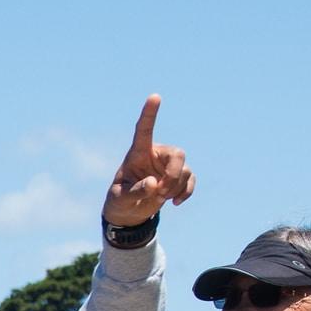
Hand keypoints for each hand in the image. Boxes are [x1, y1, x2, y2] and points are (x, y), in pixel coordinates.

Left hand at [102, 94, 196, 230]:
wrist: (128, 213)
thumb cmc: (120, 200)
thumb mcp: (120, 198)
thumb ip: (134, 191)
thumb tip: (153, 184)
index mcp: (138, 153)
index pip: (144, 130)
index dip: (150, 113)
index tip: (155, 96)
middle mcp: (156, 154)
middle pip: (177, 154)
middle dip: (174, 175)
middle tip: (161, 192)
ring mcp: (168, 165)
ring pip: (185, 170)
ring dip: (175, 187)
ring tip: (160, 198)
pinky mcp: (178, 177)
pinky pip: (191, 179)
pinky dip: (186, 192)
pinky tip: (176, 202)